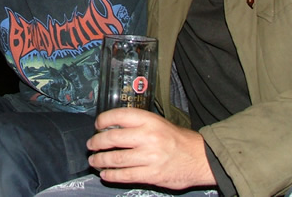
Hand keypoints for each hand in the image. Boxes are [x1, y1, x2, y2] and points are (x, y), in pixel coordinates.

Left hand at [87, 108, 215, 189]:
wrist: (200, 158)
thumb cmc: (177, 139)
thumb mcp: (159, 123)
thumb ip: (138, 124)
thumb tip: (112, 128)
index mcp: (149, 120)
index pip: (119, 116)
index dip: (103, 120)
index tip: (97, 124)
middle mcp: (148, 136)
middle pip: (112, 138)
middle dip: (97, 142)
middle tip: (91, 145)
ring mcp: (149, 156)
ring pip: (116, 159)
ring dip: (100, 160)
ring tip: (94, 161)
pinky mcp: (151, 175)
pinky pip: (125, 175)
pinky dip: (112, 175)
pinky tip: (105, 174)